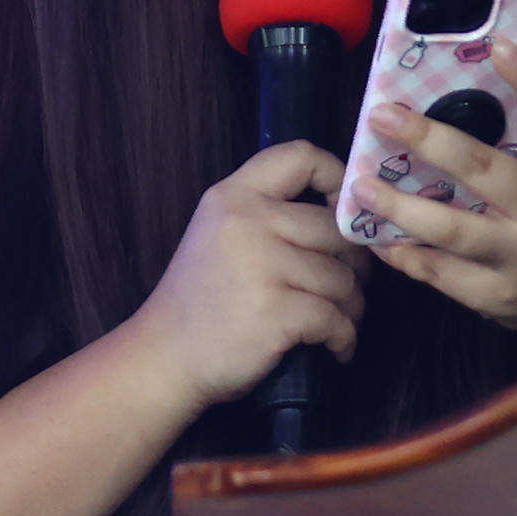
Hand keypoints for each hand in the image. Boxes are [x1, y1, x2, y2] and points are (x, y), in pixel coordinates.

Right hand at [125, 140, 366, 413]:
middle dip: (354, 263)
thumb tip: (345, 216)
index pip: (299, 156)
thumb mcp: (218, 235)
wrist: (163, 359)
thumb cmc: (200, 301)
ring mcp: (263, 266)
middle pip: (335, 229)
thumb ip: (269, 214)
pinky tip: (335, 347)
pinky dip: (344, 337)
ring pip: (343, 278)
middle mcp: (247, 222)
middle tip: (348, 287)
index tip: (345, 211)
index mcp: (233, 196)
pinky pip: (336, 318)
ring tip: (339, 321)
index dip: (337, 176)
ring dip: (352, 305)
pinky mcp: (277, 311)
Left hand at [353, 38, 516, 356]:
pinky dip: (404, 254)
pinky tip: (377, 238)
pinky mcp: (494, 295)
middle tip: (382, 116)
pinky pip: (438, 272)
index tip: (499, 45)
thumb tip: (455, 100)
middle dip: (426, 140)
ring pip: (449, 229)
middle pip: (480, 170)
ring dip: (399, 206)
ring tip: (362, 187)